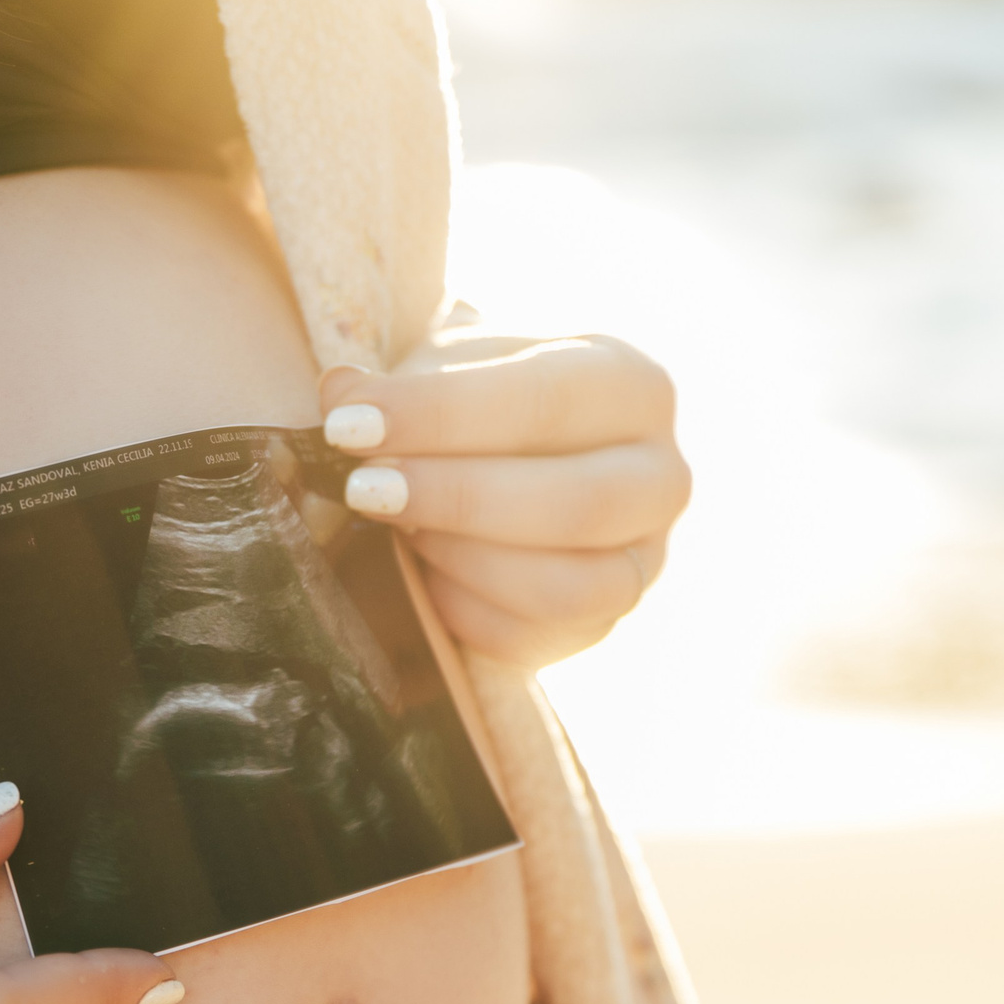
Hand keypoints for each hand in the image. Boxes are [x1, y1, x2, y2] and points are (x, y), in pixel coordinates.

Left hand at [320, 330, 690, 667]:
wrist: (502, 455)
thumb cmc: (475, 401)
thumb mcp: (444, 364)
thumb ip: (398, 377)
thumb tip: (341, 390)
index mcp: (633, 386)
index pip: (548, 399)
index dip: (443, 414)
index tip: (348, 423)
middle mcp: (661, 476)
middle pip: (577, 502)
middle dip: (456, 498)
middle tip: (362, 488)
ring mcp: (642, 560)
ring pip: (567, 587)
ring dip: (463, 559)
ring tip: (397, 527)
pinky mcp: (600, 624)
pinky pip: (532, 639)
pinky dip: (462, 609)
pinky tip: (421, 572)